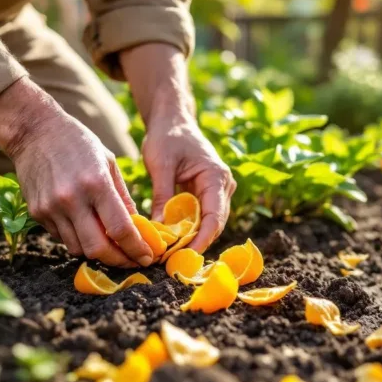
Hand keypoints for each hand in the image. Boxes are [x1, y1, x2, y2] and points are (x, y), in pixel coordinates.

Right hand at [0, 78, 153, 267]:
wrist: (34, 131)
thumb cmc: (77, 142)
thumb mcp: (108, 162)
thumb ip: (123, 197)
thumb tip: (137, 228)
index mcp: (96, 183)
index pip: (120, 229)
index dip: (137, 249)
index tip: (147, 257)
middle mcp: (72, 199)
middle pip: (98, 249)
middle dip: (119, 261)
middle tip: (131, 260)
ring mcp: (51, 208)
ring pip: (78, 249)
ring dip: (98, 253)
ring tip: (111, 247)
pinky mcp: (37, 213)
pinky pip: (61, 238)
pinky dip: (78, 240)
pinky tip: (86, 229)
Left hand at [142, 115, 234, 252]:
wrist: (172, 121)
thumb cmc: (167, 137)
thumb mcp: (161, 165)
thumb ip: (162, 196)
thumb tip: (159, 228)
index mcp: (216, 176)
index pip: (214, 216)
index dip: (202, 239)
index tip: (185, 254)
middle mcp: (223, 185)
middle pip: (214, 223)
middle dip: (196, 243)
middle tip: (174, 261)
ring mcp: (218, 190)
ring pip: (209, 223)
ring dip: (193, 238)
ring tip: (172, 255)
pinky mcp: (208, 193)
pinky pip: (202, 216)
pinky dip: (190, 228)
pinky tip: (175, 241)